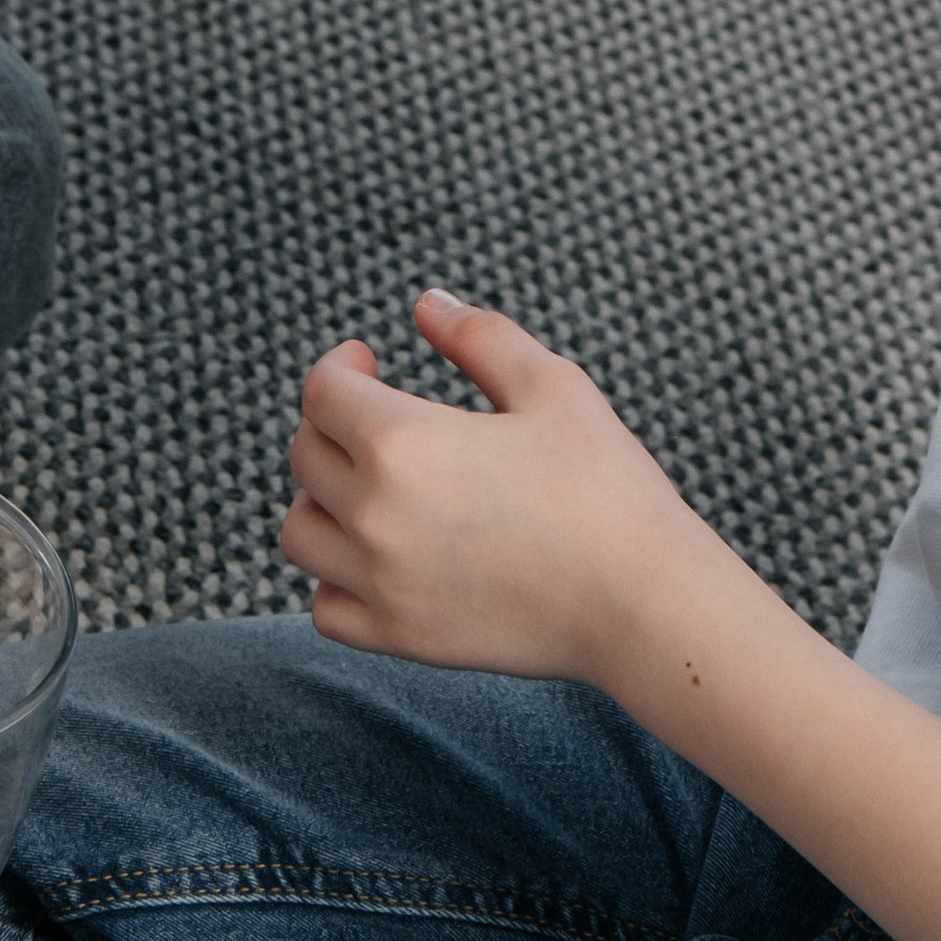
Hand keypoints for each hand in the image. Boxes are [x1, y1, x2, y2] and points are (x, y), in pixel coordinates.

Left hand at [281, 290, 734, 690]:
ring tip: (371, 484)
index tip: (369, 361)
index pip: (323, 392)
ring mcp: (379, 583)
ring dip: (323, 499)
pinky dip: (337, 576)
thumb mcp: (551, 385)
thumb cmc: (604, 484)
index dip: (341, 365)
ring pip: (301, 532)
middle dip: (333, 422)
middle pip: (306, 454)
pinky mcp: (398, 636)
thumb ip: (479, 336)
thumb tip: (426, 304)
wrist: (640, 601)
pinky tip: (380, 554)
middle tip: (378, 415)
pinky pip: (326, 605)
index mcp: (402, 441)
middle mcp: (373, 514)